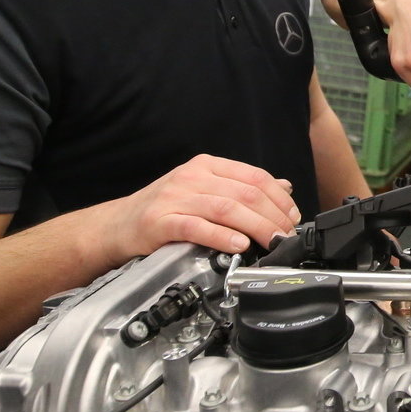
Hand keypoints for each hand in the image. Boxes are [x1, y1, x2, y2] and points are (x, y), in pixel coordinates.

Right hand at [98, 154, 302, 258]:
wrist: (118, 225)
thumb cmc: (164, 209)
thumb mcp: (205, 189)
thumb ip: (242, 188)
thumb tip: (283, 187)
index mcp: (206, 165)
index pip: (254, 176)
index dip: (280, 198)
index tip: (292, 217)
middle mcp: (192, 177)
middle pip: (245, 194)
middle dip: (273, 217)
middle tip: (286, 235)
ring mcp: (175, 198)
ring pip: (227, 209)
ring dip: (256, 227)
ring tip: (271, 242)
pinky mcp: (161, 221)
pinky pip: (197, 227)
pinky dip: (222, 237)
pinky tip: (239, 245)